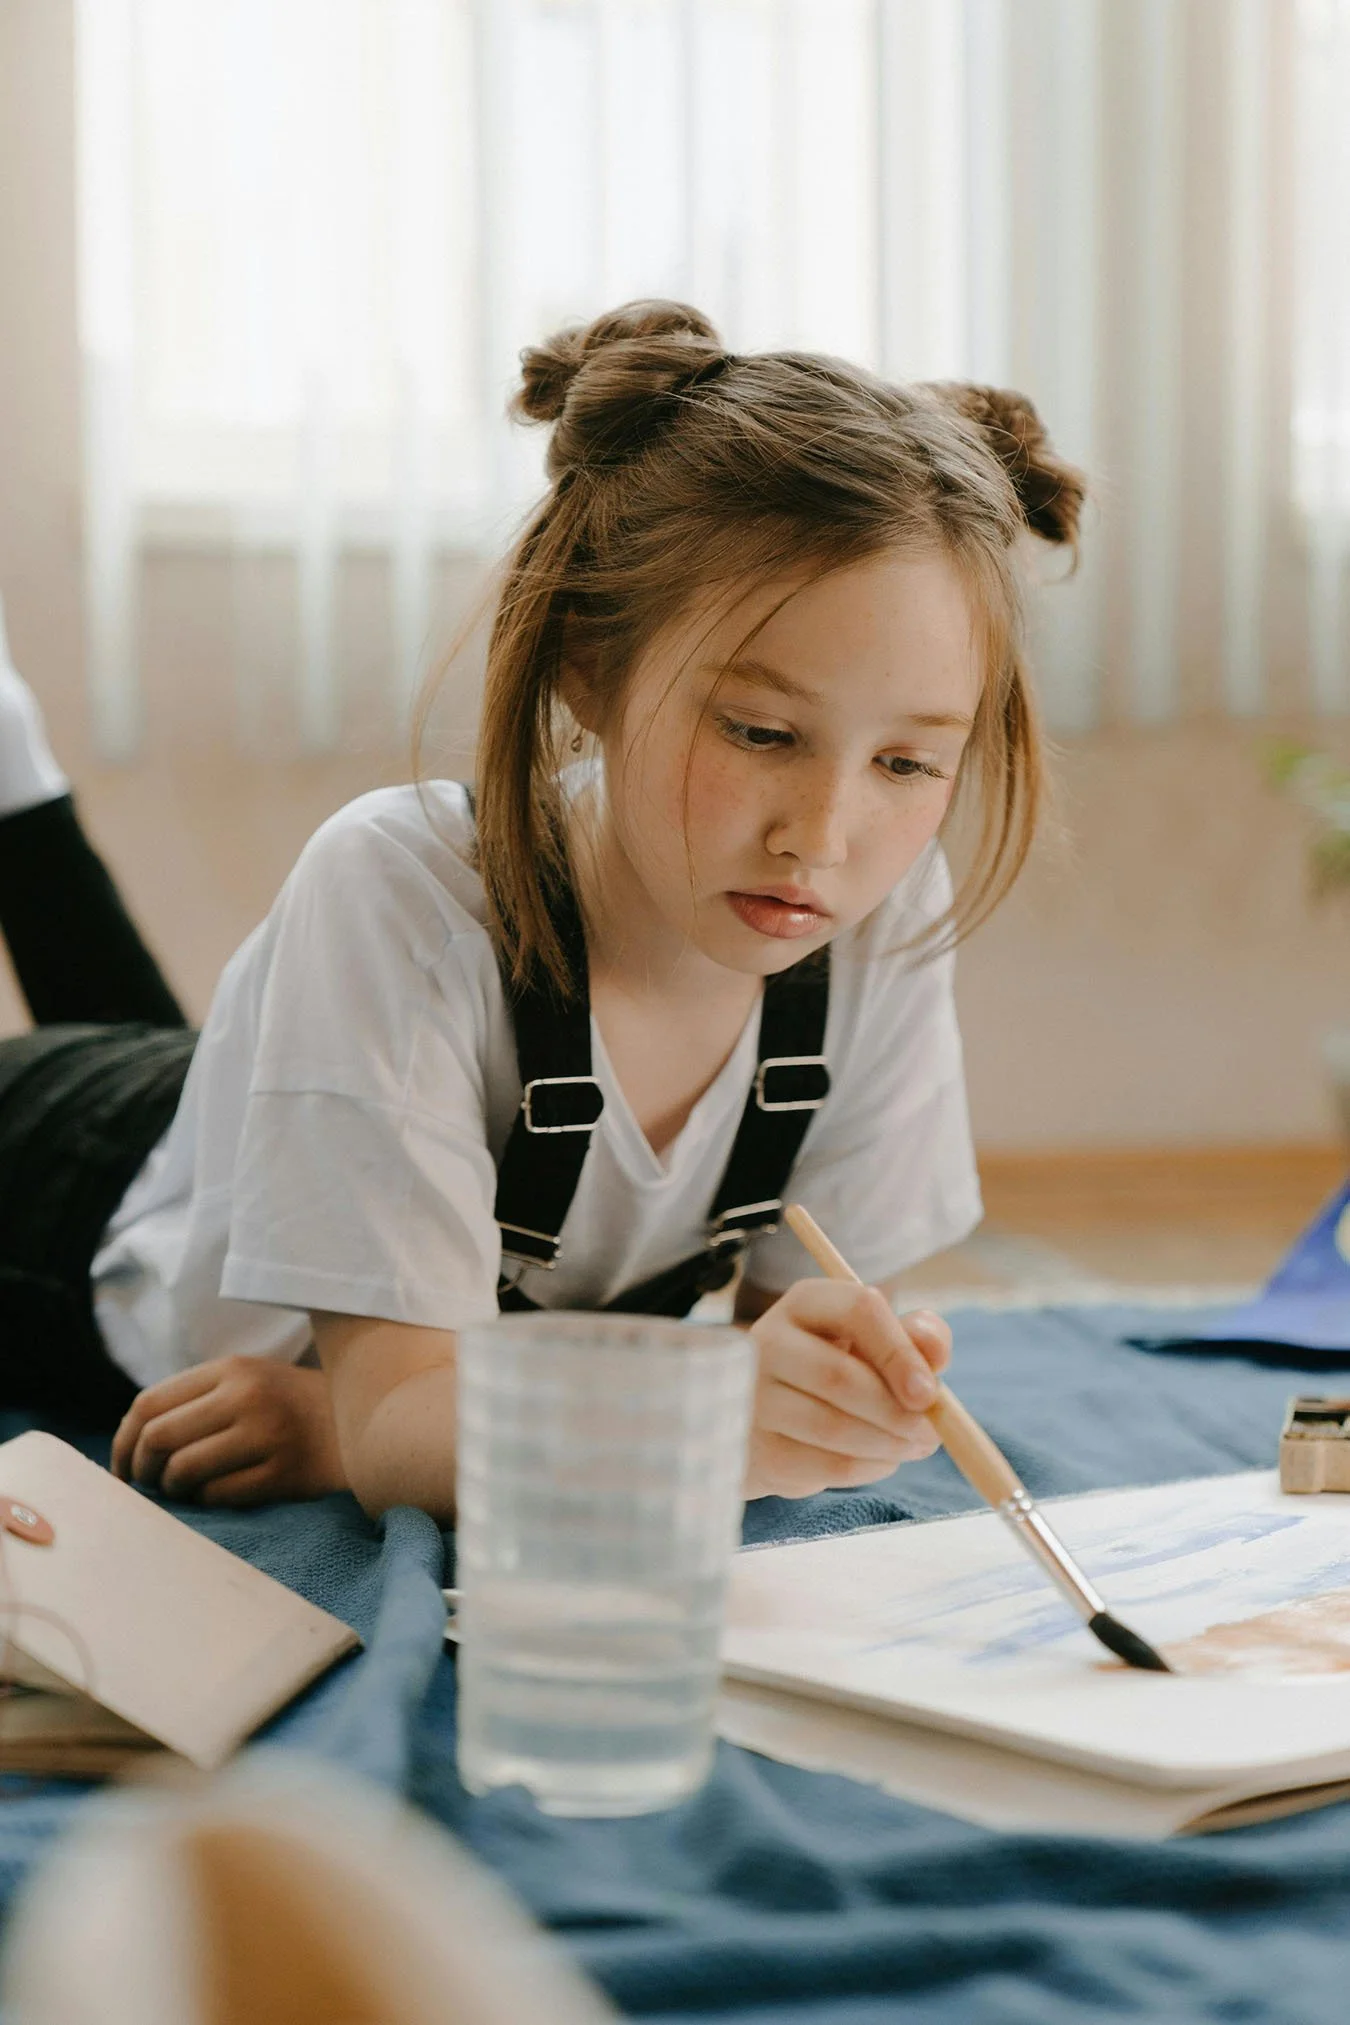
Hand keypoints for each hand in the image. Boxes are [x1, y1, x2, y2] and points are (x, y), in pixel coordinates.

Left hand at [110, 1357, 346, 1506]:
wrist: (367, 1423)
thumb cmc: (292, 1407)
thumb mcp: (249, 1381)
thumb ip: (197, 1398)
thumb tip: (133, 1441)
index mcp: (232, 1368)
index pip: (149, 1403)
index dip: (123, 1441)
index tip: (122, 1467)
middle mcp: (247, 1396)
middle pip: (158, 1437)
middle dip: (142, 1470)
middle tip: (149, 1484)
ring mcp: (267, 1434)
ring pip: (183, 1471)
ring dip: (173, 1490)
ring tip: (184, 1490)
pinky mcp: (284, 1472)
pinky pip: (218, 1496)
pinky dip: (206, 1501)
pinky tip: (216, 1495)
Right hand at [744, 1280, 950, 1498]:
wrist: (774, 1418)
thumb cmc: (841, 1369)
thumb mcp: (877, 1343)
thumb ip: (916, 1338)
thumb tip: (936, 1356)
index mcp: (806, 1303)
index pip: (857, 1310)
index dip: (900, 1352)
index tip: (929, 1393)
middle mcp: (768, 1341)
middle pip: (839, 1376)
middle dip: (896, 1412)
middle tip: (929, 1434)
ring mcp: (754, 1397)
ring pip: (832, 1427)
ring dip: (888, 1445)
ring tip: (913, 1446)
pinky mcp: (757, 1450)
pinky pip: (824, 1466)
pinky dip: (867, 1469)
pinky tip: (880, 1460)